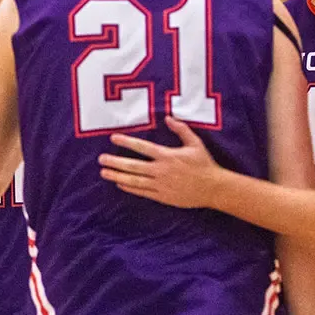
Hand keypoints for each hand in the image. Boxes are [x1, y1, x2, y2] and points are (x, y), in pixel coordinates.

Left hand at [97, 117, 223, 208]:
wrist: (213, 188)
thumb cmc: (204, 164)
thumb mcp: (195, 143)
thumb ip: (181, 129)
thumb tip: (168, 117)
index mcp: (168, 156)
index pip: (142, 147)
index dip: (126, 142)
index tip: (113, 138)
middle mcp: (161, 171)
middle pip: (133, 166)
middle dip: (115, 162)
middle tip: (101, 159)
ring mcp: (161, 185)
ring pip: (134, 180)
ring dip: (117, 176)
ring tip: (104, 172)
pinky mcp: (162, 197)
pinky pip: (142, 192)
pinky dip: (130, 188)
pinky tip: (120, 183)